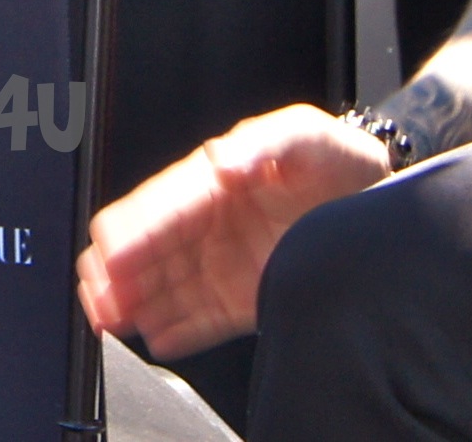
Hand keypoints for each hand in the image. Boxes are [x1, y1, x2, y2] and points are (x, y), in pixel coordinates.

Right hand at [76, 105, 382, 360]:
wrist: (375, 197)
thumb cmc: (333, 157)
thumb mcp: (304, 134)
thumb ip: (263, 142)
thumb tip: (223, 161)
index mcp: (211, 180)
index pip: (161, 206)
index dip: (134, 229)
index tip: (110, 250)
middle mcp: (208, 224)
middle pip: (150, 251)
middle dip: (118, 273)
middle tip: (96, 293)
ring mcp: (223, 263)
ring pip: (166, 287)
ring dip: (136, 303)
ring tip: (110, 321)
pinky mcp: (245, 297)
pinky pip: (203, 317)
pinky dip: (179, 328)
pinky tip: (156, 338)